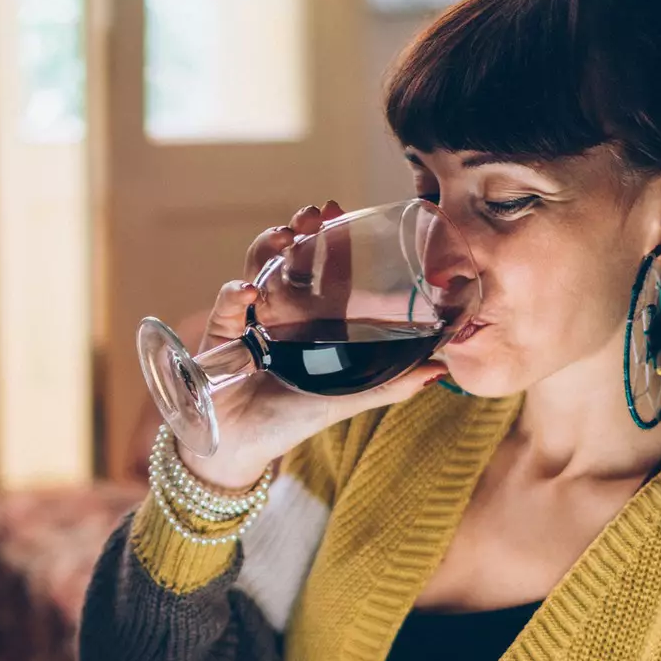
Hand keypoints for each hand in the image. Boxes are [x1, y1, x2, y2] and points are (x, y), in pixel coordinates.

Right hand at [178, 200, 449, 490]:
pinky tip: (246, 291)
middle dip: (296, 231)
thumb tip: (441, 369)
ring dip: (265, 250)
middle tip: (311, 216)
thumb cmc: (291, 418)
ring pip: (254, 271)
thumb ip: (390, 385)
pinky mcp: (220, 337)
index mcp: (307, 319)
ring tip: (282, 238)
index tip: (337, 212)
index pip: (317, 268)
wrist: (242, 447)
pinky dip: (234, 297)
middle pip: (285, 259)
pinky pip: (226, 310)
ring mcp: (247, 320)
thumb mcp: (345, 397)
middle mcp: (277, 312)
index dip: (327, 239)